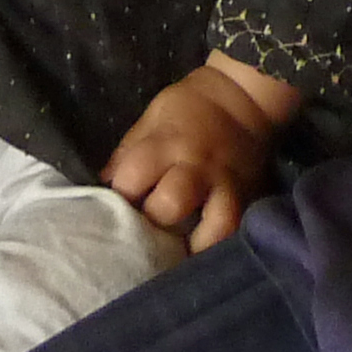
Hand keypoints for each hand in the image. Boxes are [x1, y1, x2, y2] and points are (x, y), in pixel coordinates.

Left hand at [101, 54, 299, 252]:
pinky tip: (205, 253)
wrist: (242, 97)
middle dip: (154, 223)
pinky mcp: (247, 197)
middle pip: (169, 205)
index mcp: (164, 144)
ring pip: (213, 225)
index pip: (131, 179)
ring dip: (193, 245)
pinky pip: (236, 229)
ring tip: (180, 254)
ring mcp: (224, 185)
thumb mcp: (152, 118)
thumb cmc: (189, 107)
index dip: (120, 198)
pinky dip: (220, 244)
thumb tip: (104, 184)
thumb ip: (129, 152)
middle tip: (149, 231)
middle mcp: (195, 166)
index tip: (117, 208)